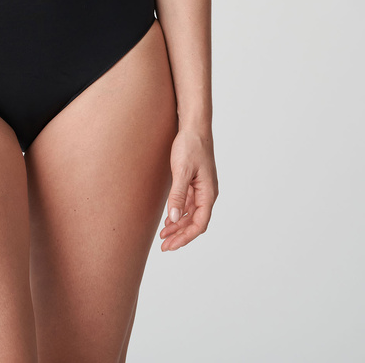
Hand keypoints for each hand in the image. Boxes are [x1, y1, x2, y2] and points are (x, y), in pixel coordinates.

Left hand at [160, 127, 217, 250]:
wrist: (193, 126)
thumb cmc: (191, 145)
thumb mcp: (181, 170)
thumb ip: (178, 195)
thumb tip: (173, 218)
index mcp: (208, 193)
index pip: (199, 223)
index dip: (185, 237)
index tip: (171, 245)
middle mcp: (207, 193)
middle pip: (195, 222)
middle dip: (180, 235)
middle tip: (164, 246)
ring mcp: (201, 188)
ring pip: (191, 214)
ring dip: (178, 226)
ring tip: (163, 236)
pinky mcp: (194, 182)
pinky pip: (188, 204)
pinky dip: (178, 213)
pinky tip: (168, 219)